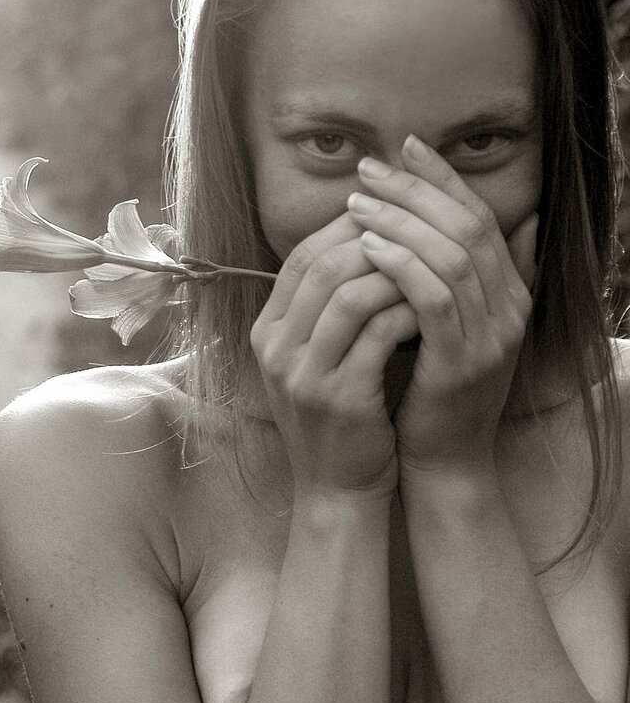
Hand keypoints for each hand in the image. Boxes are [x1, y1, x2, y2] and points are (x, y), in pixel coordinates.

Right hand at [250, 211, 418, 498]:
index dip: (346, 227)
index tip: (392, 213)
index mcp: (268, 332)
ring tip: (431, 264)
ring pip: (347, 295)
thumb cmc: (341, 415)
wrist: (338, 489)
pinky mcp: (339, 398)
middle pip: (321, 266)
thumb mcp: (319, 357)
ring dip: (395, 272)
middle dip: (374, 238)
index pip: (301, 256)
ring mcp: (303, 375)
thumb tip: (368, 238)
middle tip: (419, 229)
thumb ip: (328, 307)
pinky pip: (376, 335)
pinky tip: (433, 307)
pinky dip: (407, 312)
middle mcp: (276, 349)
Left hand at [347, 134, 536, 479]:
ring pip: (451, 256)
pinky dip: (401, 266)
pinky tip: (366, 248)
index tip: (403, 147)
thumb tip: (496, 223)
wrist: (443, 460)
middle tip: (370, 169)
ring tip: (358, 202)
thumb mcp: (454, 327)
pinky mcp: (462, 362)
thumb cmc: (435, 390)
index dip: (444, 178)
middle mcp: (511, 309)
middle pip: (467, 226)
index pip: (481, 216)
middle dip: (415, 190)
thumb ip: (465, 279)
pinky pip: (434, 298)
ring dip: (400, 222)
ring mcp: (492, 336)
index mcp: (512, 294)